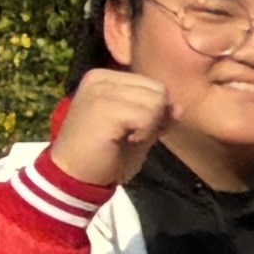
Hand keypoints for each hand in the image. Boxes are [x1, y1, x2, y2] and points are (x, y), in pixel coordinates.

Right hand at [47, 65, 170, 193]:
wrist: (74, 176)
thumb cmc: (105, 155)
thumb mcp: (139, 131)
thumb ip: (158, 116)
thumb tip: (179, 107)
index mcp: (105, 78)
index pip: (153, 84)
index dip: (154, 112)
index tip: (131, 130)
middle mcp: (100, 77)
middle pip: (157, 89)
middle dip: (154, 117)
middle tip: (129, 135)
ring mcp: (100, 90)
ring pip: (156, 100)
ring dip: (149, 126)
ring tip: (124, 137)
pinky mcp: (103, 106)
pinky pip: (147, 115)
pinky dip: (144, 133)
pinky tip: (123, 141)